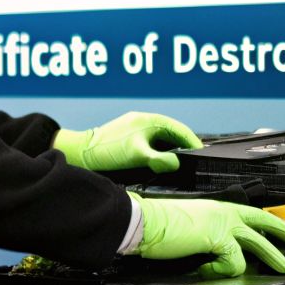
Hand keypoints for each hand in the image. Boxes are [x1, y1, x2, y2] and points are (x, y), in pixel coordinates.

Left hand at [52, 111, 201, 172]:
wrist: (82, 152)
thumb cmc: (108, 150)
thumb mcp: (137, 155)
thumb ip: (159, 160)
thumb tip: (177, 163)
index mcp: (149, 120)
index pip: (178, 129)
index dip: (192, 141)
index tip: (202, 153)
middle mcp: (144, 121)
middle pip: (171, 133)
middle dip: (184, 145)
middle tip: (194, 159)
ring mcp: (136, 128)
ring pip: (161, 138)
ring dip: (171, 148)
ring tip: (181, 162)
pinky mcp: (129, 137)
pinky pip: (151, 142)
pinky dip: (159, 150)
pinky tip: (160, 161)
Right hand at [133, 196, 284, 277]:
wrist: (144, 222)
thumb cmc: (158, 224)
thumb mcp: (190, 224)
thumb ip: (207, 234)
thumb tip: (214, 252)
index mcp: (217, 207)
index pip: (253, 213)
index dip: (273, 222)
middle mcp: (223, 212)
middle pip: (264, 223)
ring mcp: (223, 224)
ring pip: (259, 244)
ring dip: (273, 257)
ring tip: (283, 268)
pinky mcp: (219, 238)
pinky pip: (233, 263)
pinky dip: (221, 271)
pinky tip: (208, 270)